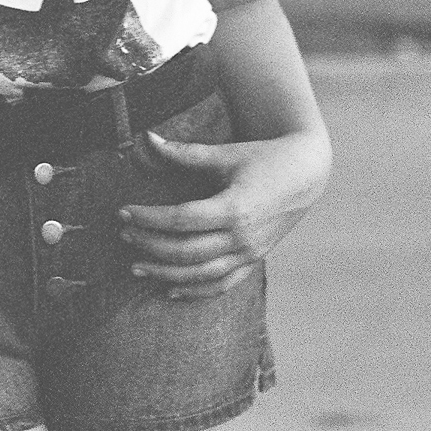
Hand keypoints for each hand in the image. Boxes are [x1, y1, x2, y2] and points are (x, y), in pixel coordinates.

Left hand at [119, 129, 330, 300]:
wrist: (307, 173)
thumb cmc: (264, 157)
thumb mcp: (226, 153)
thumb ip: (185, 152)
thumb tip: (147, 139)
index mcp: (234, 207)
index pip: (180, 220)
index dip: (148, 219)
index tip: (123, 213)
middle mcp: (242, 236)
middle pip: (186, 250)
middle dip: (150, 245)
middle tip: (124, 236)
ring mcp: (250, 252)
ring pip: (201, 274)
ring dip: (166, 274)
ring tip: (137, 268)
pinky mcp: (255, 260)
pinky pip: (223, 284)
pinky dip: (196, 291)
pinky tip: (171, 290)